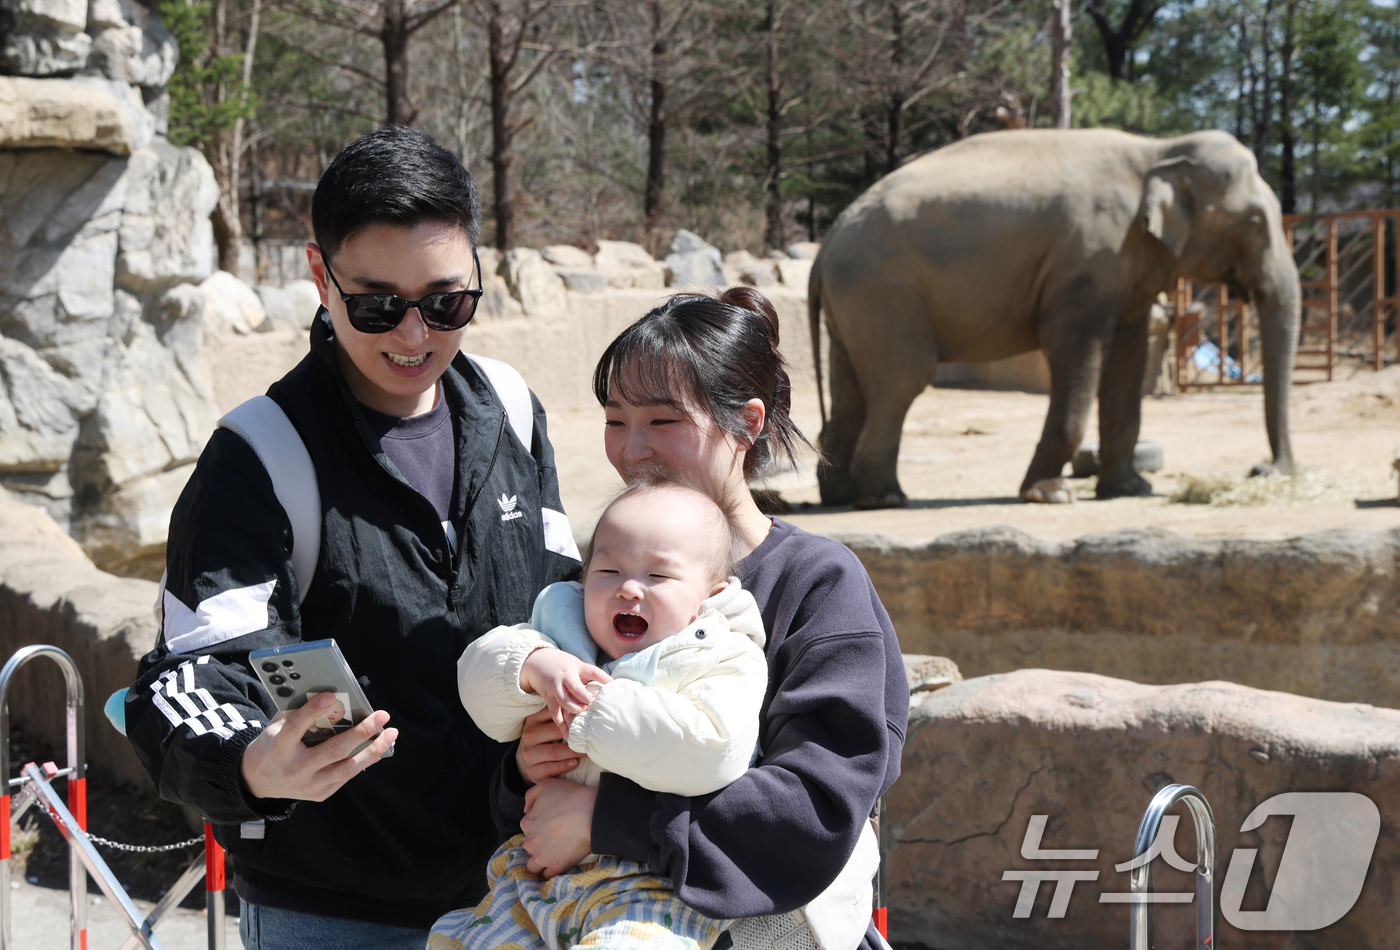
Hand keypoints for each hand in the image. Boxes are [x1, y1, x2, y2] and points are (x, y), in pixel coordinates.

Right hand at [241, 691, 397, 801]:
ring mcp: (309, 785)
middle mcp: (295, 770)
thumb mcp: (277, 726)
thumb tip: (329, 692)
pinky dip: (366, 760)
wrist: (259, 780)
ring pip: (347, 768)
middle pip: (332, 750)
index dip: (312, 711)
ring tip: (391, 734)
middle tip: (381, 715)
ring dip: (373, 750)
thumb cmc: (274, 744)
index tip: (330, 695)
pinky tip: (380, 747)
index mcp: (279, 748)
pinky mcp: (320, 794)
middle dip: (361, 732)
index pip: (295, 728)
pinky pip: (347, 776)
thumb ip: (298, 710)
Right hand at [515, 708, 584, 784]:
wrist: (530, 762)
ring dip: (573, 752)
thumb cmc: (544, 740)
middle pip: (556, 732)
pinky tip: (575, 763)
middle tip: (591, 736)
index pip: (554, 715)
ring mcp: (528, 754)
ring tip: (587, 751)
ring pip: (554, 751)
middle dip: (576, 735)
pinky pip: (550, 768)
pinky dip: (564, 766)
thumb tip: (584, 706)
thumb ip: (561, 716)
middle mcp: (528, 736)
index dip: (572, 717)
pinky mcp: (532, 770)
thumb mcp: (547, 725)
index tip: (588, 718)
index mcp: (533, 720)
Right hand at [520, 648, 610, 726]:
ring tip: (582, 713)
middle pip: (575, 688)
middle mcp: (565, 676)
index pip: (592, 671)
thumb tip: (610, 686)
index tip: (612, 685)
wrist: (537, 661)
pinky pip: (554, 710)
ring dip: (574, 709)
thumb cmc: (563, 664)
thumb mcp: (576, 664)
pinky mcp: (548, 696)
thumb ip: (588, 674)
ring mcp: (555, 686)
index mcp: (576, 666)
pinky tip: (565, 730)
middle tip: (591, 703)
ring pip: (564, 700)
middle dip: (585, 697)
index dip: (603, 678)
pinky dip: (559, 721)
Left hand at [521, 778, 596, 876]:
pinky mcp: (556, 867)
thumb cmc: (571, 795)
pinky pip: (548, 874)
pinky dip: (553, 870)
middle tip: (557, 838)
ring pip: (535, 864)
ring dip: (542, 860)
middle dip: (540, 844)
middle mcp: (530, 842)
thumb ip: (530, 795)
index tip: (553, 825)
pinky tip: (561, 862)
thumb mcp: (546, 784)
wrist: (592, 812)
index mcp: (527, 823)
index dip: (540, 827)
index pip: (529, 829)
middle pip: (531, 847)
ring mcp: (542, 856)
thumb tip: (526, 809)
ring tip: (556, 854)